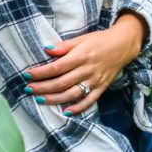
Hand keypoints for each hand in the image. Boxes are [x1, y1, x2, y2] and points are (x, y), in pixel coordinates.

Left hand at [25, 13, 146, 113]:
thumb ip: (64, 46)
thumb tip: (46, 49)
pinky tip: (66, 112)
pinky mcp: (101, 88)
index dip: (40, 73)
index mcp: (81, 56)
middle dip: (43, 87)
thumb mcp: (81, 39)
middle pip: (61, 82)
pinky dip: (78, 108)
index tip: (27, 75)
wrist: (123, 45)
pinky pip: (89, 101)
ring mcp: (95, 81)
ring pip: (72, 94)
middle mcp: (87, 70)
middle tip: (29, 89)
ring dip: (54, 99)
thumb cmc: (99, 40)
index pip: (56, 67)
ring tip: (40, 100)